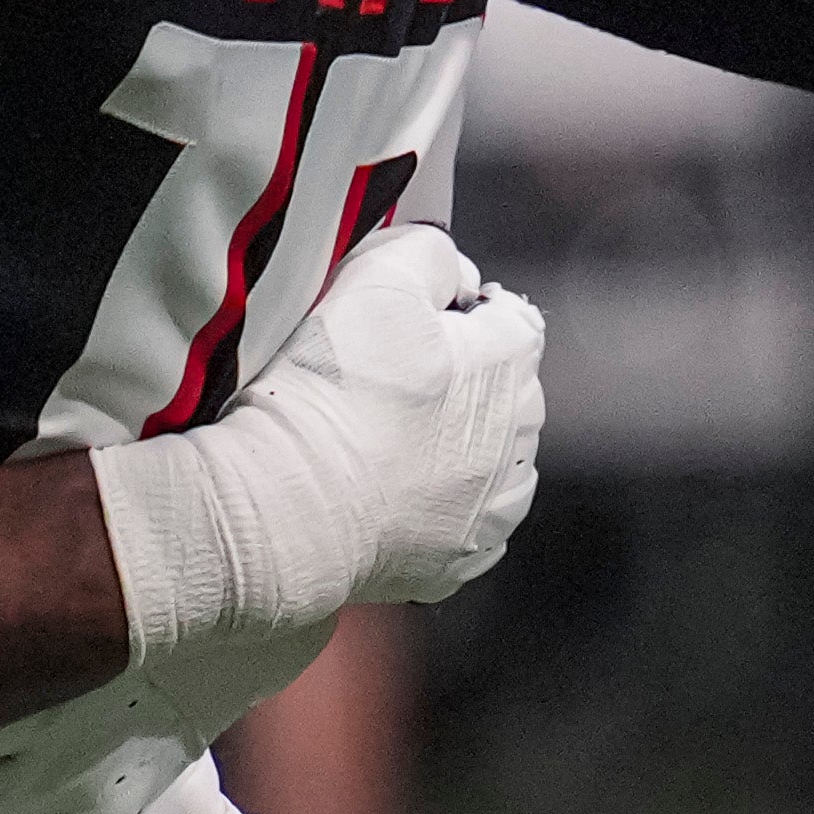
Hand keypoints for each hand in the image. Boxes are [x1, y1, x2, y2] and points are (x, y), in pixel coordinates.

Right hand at [98, 223, 546, 738]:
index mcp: (510, 364)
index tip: (417, 319)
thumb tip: (457, 272)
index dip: (466, 311)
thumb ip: (430, 252)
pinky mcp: (461, 561)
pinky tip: (389, 496)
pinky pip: (463, 524)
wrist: (293, 504)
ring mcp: (493, 509)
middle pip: (508, 392)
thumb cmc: (334, 386)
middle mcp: (521, 440)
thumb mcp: (379, 277)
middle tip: (392, 379)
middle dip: (468, 381)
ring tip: (390, 443)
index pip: (513, 319)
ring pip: (493, 464)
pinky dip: (438, 510)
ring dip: (460, 449)